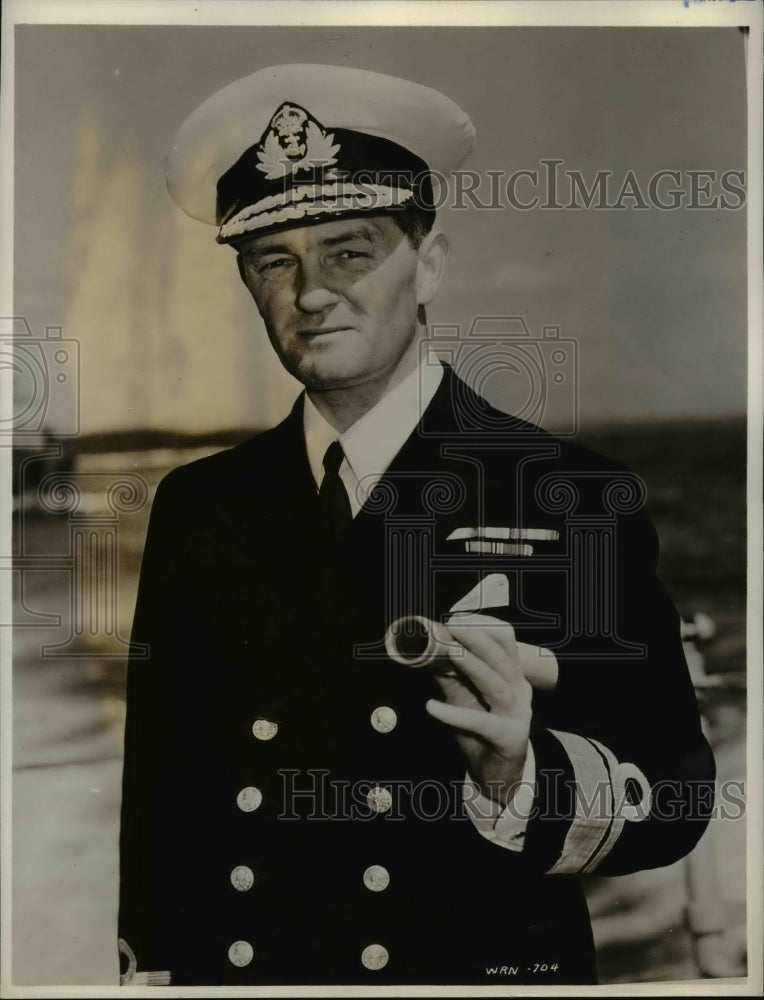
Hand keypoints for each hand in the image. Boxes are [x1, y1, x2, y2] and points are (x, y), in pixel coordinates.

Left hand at [424, 612, 531, 806]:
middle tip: (451, 626)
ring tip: (449, 653)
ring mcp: (518, 714)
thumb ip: (449, 671)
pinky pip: (480, 723)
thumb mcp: (464, 693)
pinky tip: (431, 707)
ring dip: (472, 666)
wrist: (496, 772)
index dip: (482, 624)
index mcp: (513, 673)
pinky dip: (454, 714)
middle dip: (477, 637)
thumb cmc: (480, 727)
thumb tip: (425, 646)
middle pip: (502, 656)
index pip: (506, 638)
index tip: (455, 618)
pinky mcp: (509, 737)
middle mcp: (520, 689)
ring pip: (496, 684)